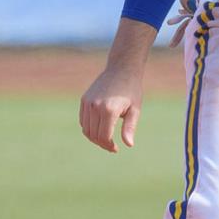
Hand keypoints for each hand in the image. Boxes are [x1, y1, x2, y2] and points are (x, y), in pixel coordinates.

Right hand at [78, 16, 160, 152]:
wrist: (121, 69)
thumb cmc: (131, 90)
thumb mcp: (135, 109)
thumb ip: (130, 127)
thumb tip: (129, 144)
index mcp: (109, 110)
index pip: (104, 137)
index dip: (109, 146)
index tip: (116, 149)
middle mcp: (95, 106)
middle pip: (93, 135)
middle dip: (102, 144)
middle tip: (112, 147)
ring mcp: (87, 102)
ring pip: (86, 129)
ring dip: (95, 137)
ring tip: (106, 139)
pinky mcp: (84, 99)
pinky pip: (83, 120)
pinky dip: (89, 128)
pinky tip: (100, 129)